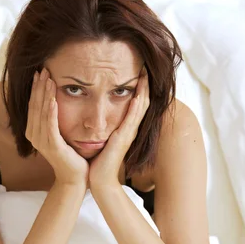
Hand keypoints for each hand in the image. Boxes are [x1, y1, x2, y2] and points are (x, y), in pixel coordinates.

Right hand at [26, 68, 88, 186]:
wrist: (76, 177)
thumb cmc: (71, 154)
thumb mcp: (60, 133)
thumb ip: (55, 118)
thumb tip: (56, 99)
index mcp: (34, 131)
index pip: (33, 105)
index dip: (36, 88)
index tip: (41, 71)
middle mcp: (34, 136)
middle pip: (35, 106)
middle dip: (39, 87)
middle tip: (43, 69)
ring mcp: (42, 142)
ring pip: (41, 113)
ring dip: (44, 94)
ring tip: (49, 79)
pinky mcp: (52, 146)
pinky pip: (50, 125)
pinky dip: (50, 111)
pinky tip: (53, 99)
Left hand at [88, 65, 149, 189]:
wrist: (99, 179)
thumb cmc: (98, 160)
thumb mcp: (103, 137)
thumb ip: (104, 126)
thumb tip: (98, 114)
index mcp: (125, 126)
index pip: (136, 102)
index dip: (139, 86)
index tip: (139, 69)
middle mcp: (130, 128)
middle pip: (143, 101)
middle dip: (145, 83)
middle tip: (146, 64)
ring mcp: (129, 133)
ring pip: (141, 107)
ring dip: (143, 90)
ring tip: (145, 73)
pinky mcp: (123, 139)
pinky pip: (132, 120)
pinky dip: (136, 107)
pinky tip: (137, 95)